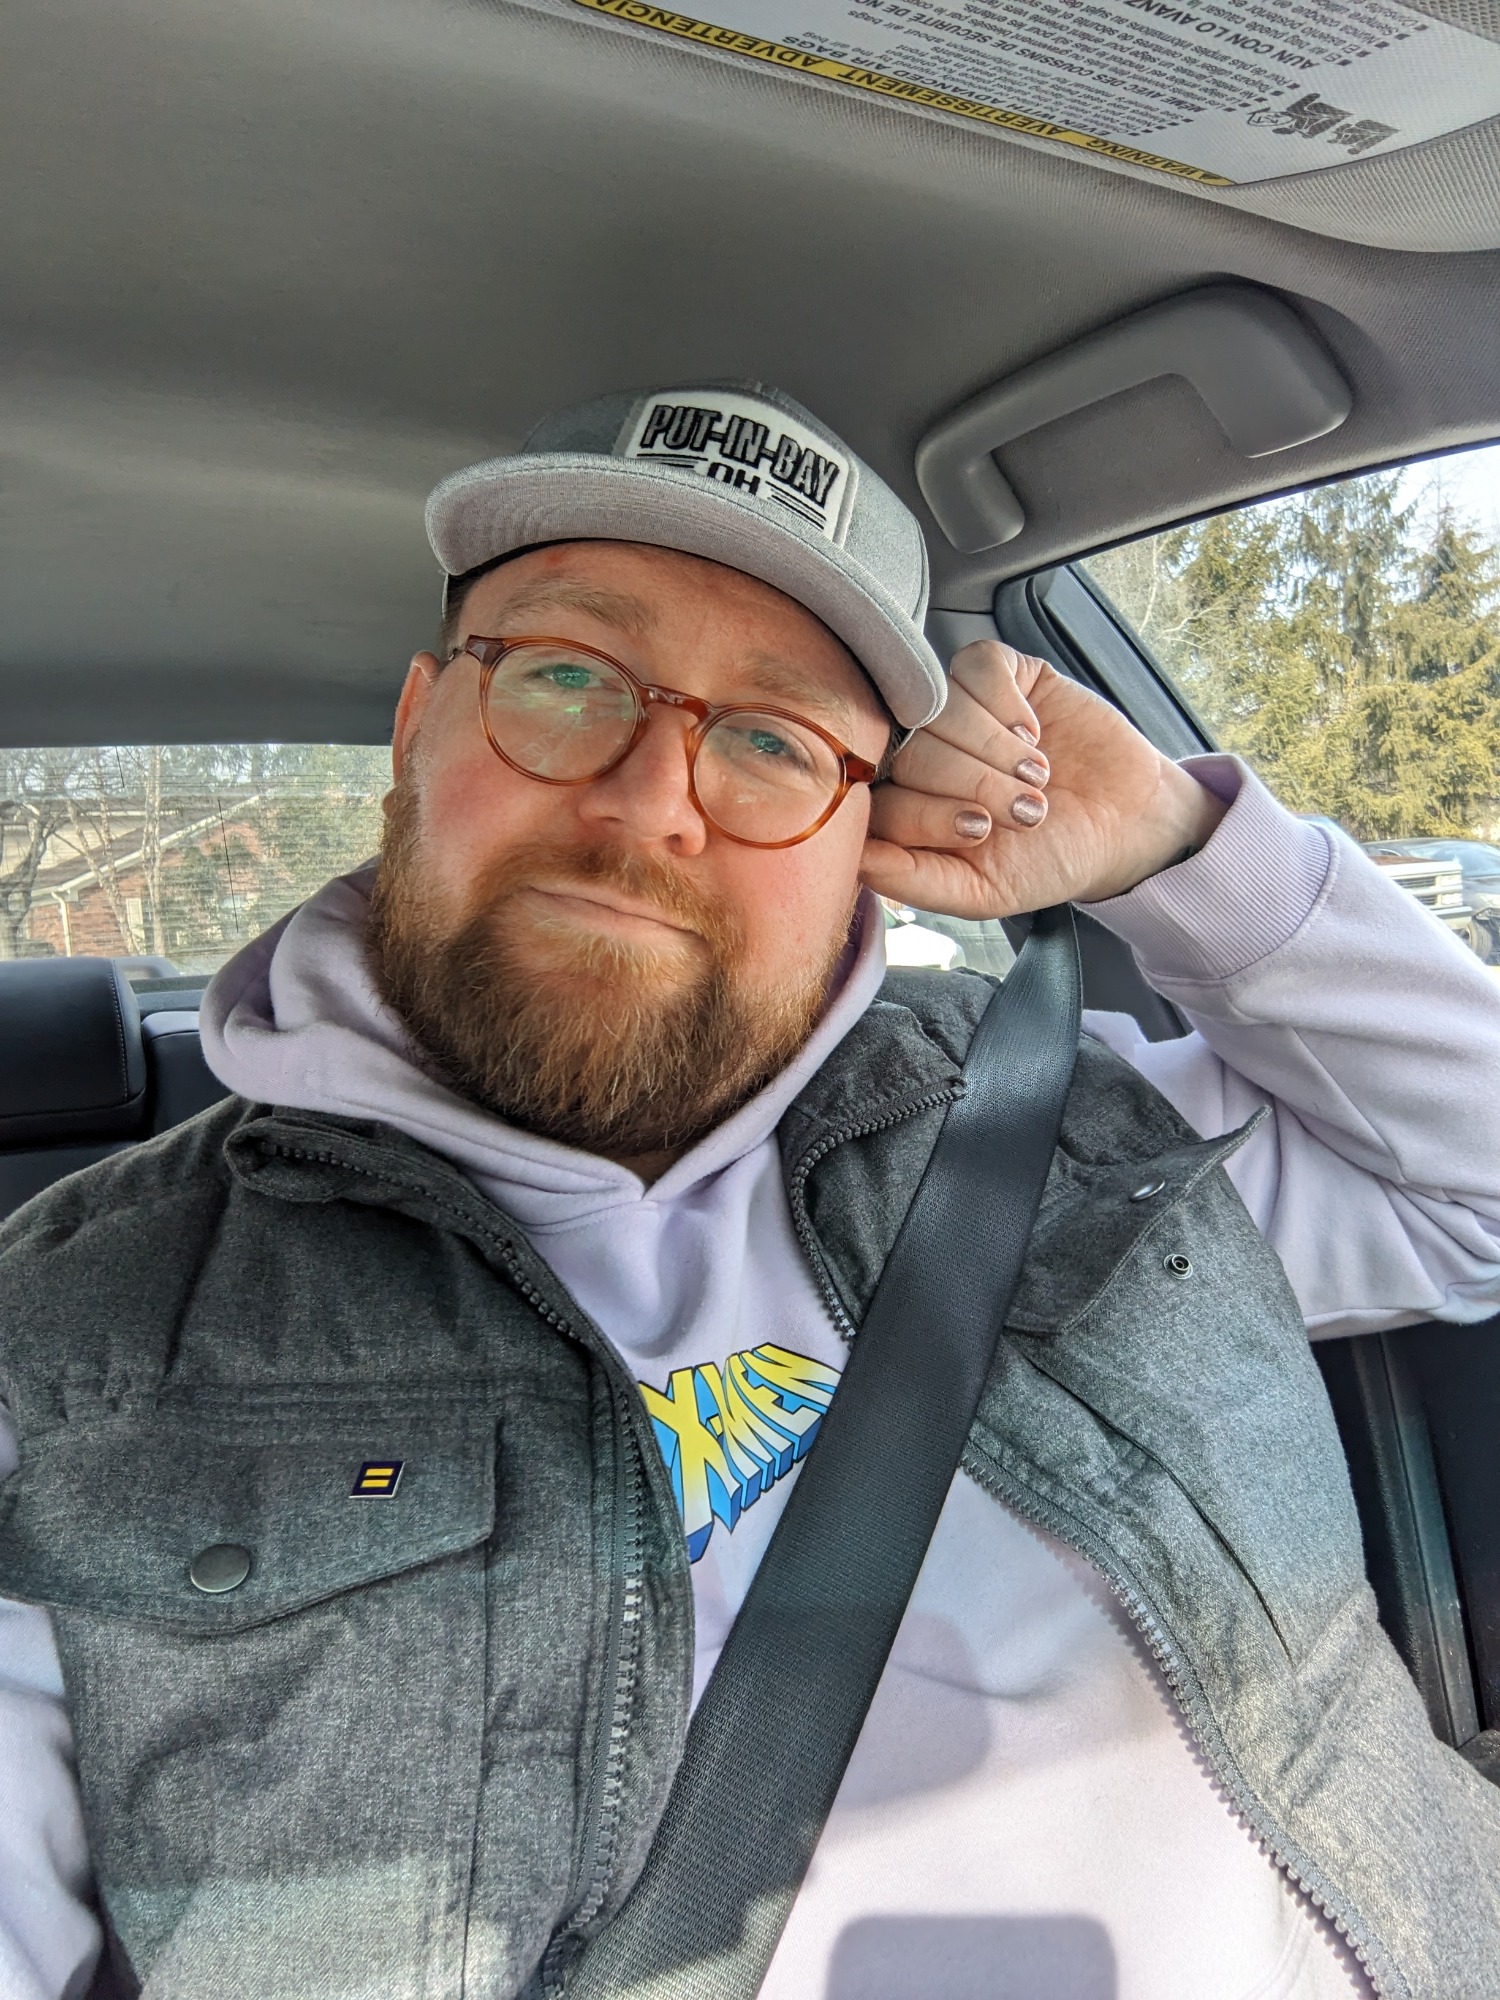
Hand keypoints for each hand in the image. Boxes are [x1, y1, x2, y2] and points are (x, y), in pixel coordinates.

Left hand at [860, 640, 1227, 918]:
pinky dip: (1007, 702)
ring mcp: (957, 711)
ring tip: (1037, 774)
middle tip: (1024, 809)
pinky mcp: (997, 675)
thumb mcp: (981, 891)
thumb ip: (913, 880)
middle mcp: (923, 757)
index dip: (928, 812)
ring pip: (942, 707)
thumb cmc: (1049, 860)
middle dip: (973, 783)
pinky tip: (1034, 731)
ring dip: (995, 747)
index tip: (981, 832)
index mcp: (908, 809)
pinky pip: (976, 667)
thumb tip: (855, 861)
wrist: (1127, 824)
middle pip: (911, 750)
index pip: (881, 798)